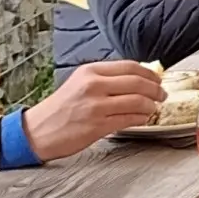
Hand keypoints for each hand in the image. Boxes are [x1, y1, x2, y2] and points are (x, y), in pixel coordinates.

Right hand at [20, 60, 164, 161]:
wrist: (37, 131)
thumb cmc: (60, 109)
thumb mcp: (79, 83)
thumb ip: (105, 79)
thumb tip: (137, 79)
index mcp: (90, 71)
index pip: (129, 66)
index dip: (149, 73)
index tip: (158, 79)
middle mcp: (93, 85)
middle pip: (137, 82)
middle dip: (155, 89)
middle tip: (162, 94)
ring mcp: (96, 106)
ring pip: (137, 101)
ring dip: (150, 105)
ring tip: (153, 108)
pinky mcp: (98, 125)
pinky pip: (129, 119)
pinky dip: (141, 118)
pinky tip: (143, 119)